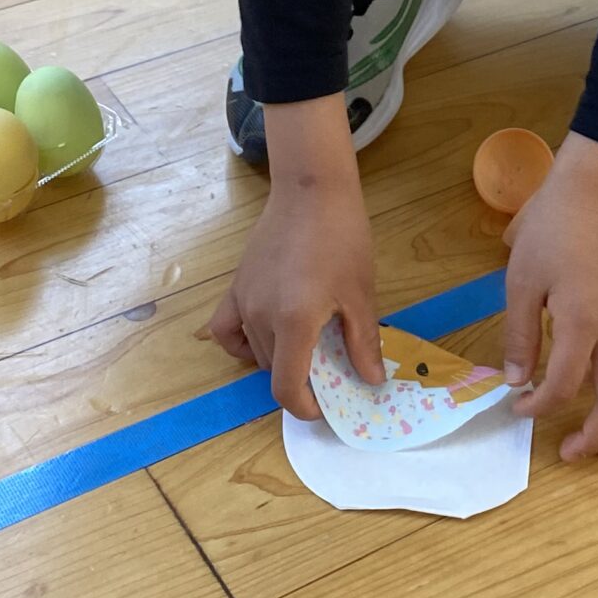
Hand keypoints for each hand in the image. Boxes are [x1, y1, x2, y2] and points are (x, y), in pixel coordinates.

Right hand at [203, 101, 383, 417]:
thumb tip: (370, 381)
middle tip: (331, 367)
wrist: (312, 190)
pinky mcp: (235, 286)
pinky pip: (227, 330)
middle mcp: (259, 316)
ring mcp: (242, 300)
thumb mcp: (360, 294)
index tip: (325, 405)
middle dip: (302, 379)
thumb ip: (362, 342)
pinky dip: (242, 342)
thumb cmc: (343, 238)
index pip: (286, 387)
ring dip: (281, 360)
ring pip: (256, 352)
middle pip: (274, 370)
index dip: (304, 407)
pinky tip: (265, 337)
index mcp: (293, 322)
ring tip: (310, 344)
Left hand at [502, 136, 597, 461]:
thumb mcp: (521, 282)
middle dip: (595, 436)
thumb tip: (518, 381)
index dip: (540, 406)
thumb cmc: (551, 230)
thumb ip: (520, 335)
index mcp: (583, 323)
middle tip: (570, 454)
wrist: (592, 192)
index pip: (565, 385)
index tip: (518, 407)